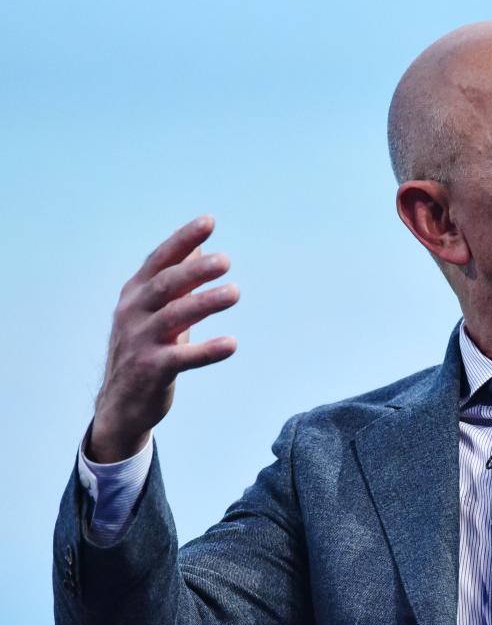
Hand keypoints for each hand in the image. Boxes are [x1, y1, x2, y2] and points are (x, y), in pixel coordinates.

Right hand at [88, 216, 238, 461]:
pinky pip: (182, 358)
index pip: (159, 260)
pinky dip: (207, 350)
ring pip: (174, 317)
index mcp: (135, 294)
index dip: (182, 240)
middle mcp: (132, 313)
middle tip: (226, 261)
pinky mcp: (151, 370)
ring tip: (235, 292)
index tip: (209, 221)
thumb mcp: (155, 311)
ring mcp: (139, 342)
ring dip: (205, 303)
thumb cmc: (145, 348)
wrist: (122, 403)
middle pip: (165, 285)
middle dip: (194, 270)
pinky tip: (232, 344)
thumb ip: (175, 281)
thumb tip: (198, 247)